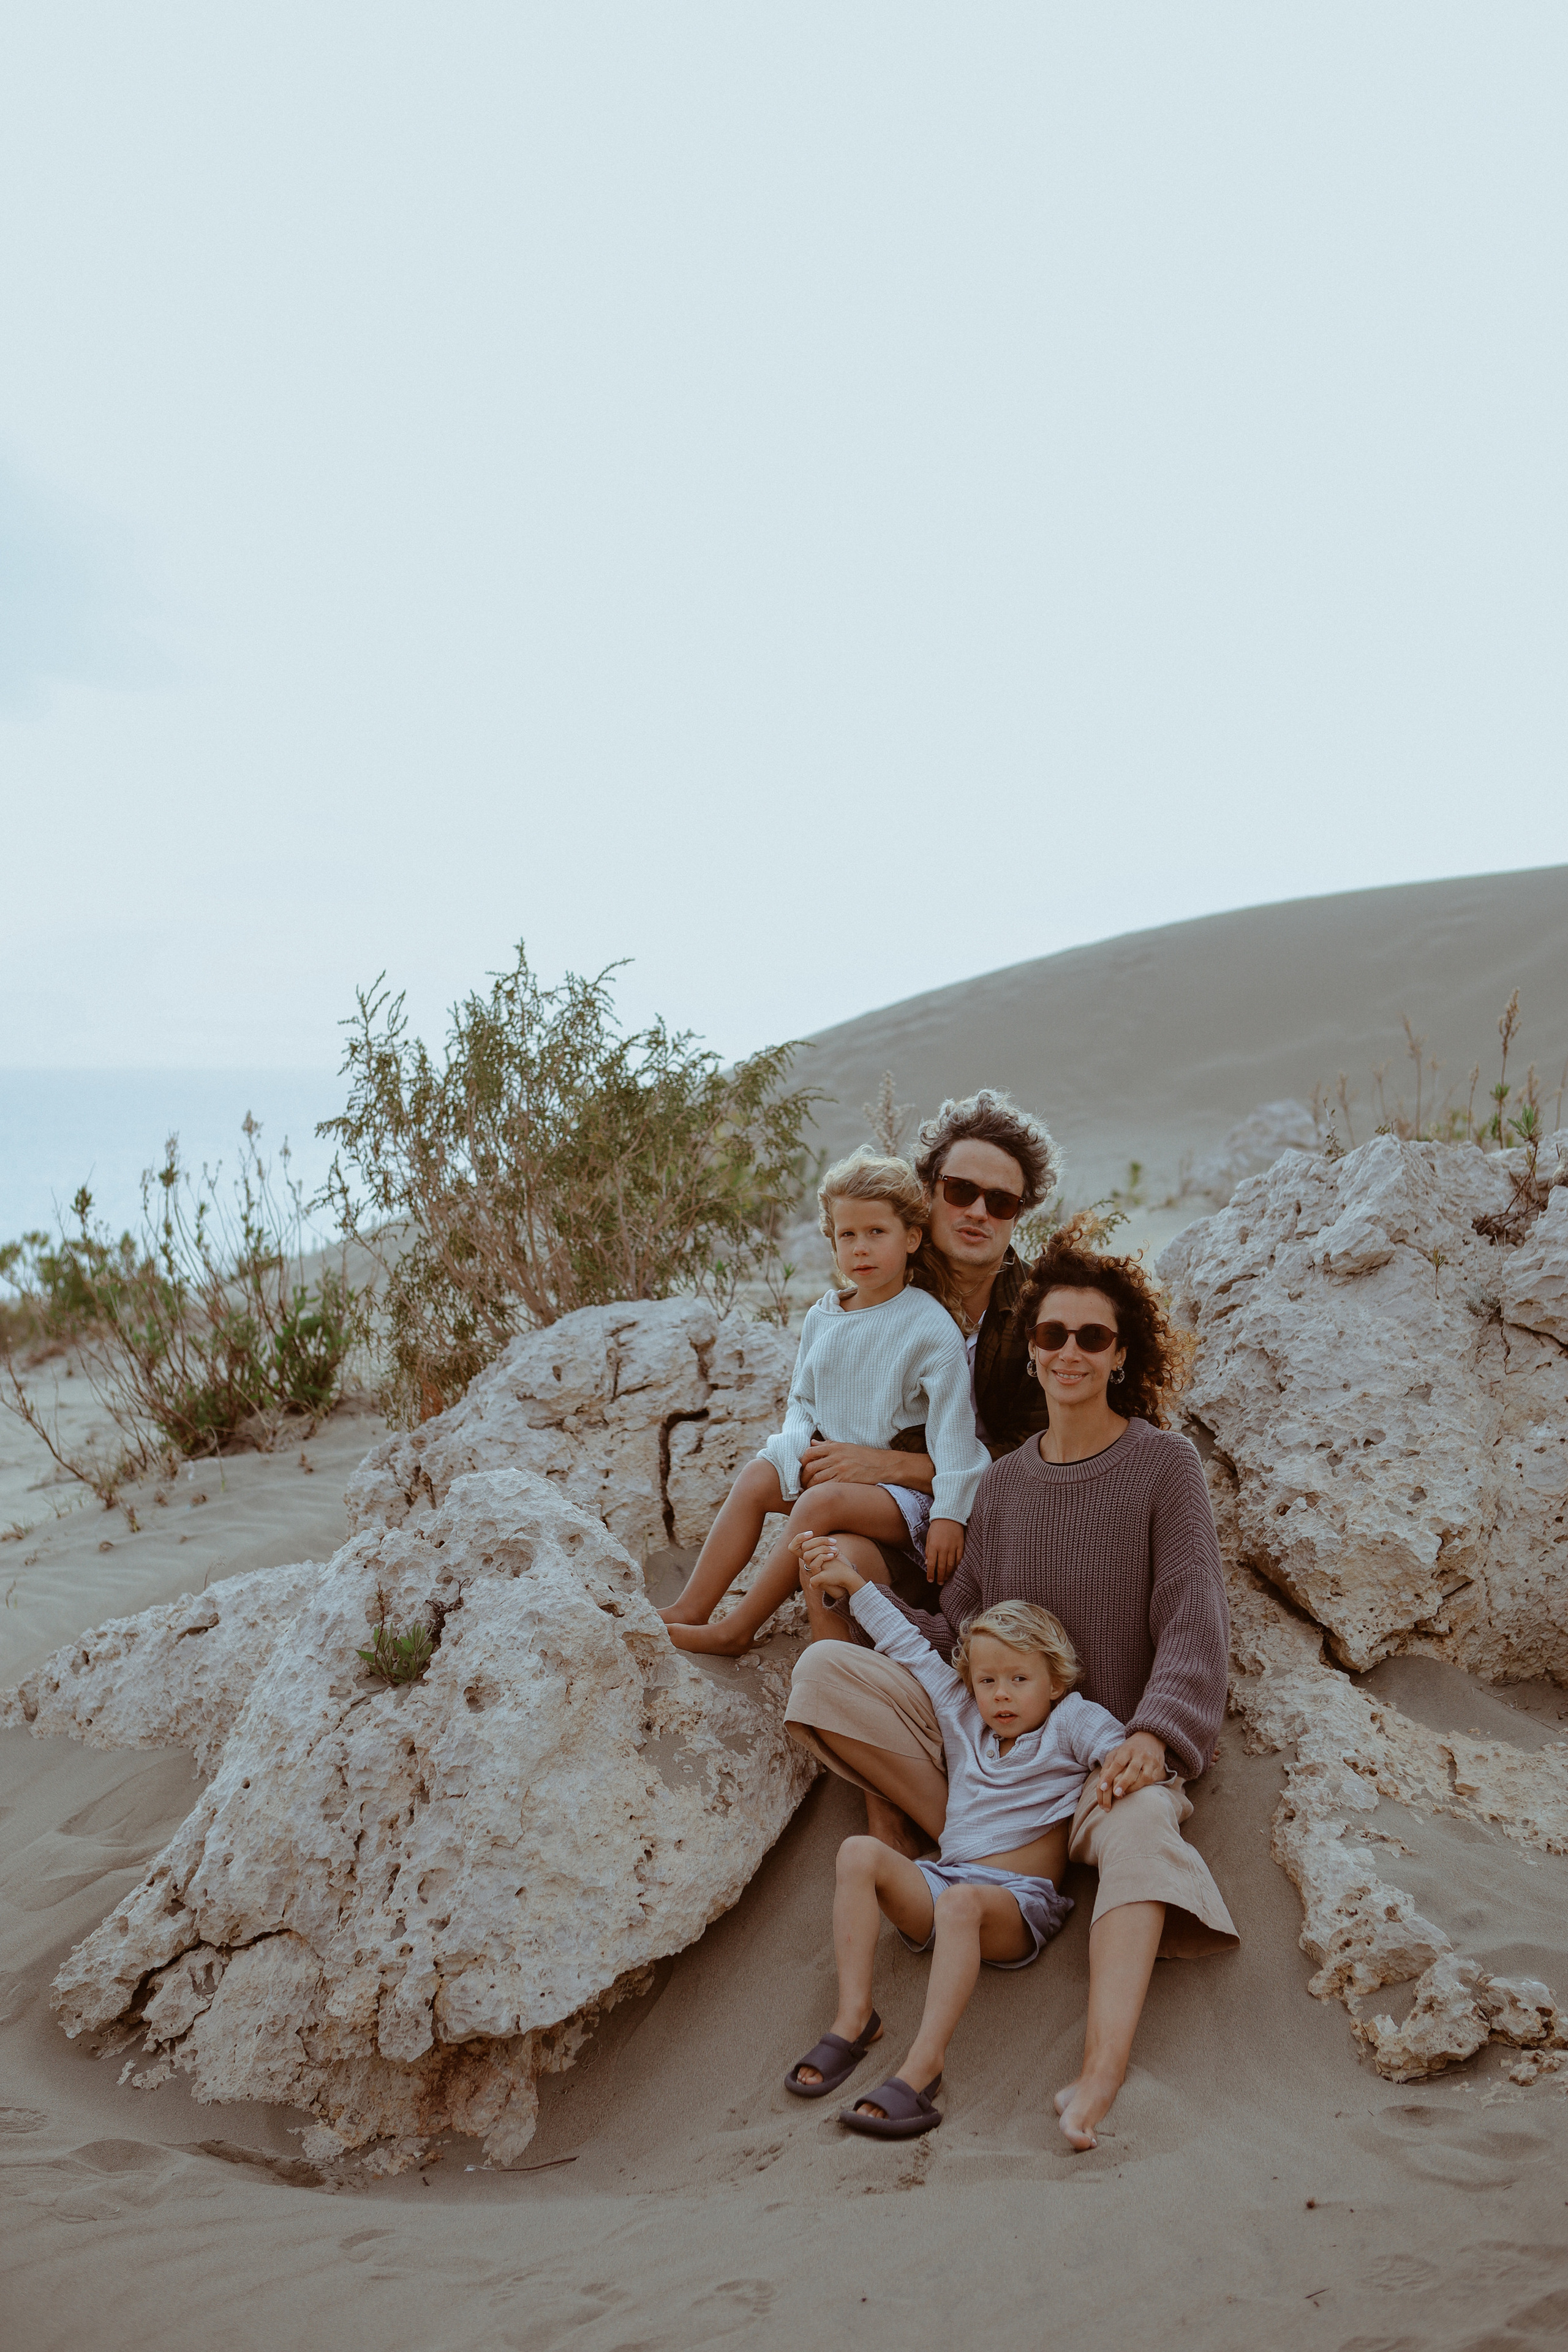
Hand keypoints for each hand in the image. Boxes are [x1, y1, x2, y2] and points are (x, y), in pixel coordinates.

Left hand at [799, 1440, 926, 1488]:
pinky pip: (827, 1487)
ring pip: (816, 1479)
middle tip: (804, 1485)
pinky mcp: (847, 1480)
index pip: (809, 1452)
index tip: (803, 1470)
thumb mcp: (846, 1446)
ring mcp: (841, 1468)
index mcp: (834, 1447)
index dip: (802, 1462)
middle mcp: (836, 1457)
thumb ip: (828, 1445)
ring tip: (810, 1492)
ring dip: (810, 1487)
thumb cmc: (865, 1456)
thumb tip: (812, 1443)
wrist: (884, 1465)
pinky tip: (820, 1495)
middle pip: (810, 1467)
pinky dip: (820, 1492)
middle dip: (803, 1477)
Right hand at [801, 1536, 864, 1599]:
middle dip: (819, 1540)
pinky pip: (814, 1564)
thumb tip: (816, 1535)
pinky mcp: (816, 1577)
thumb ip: (823, 1544)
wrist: (846, 1579)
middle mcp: (808, 1562)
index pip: (794, 1546)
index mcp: (810, 1555)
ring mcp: (811, 1570)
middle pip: (804, 1547)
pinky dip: (824, 1557)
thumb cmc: (840, 1565)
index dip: (798, 1538)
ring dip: (823, 1548)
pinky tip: (833, 1555)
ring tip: (835, 1549)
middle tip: (833, 1541)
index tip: (811, 1533)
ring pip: (807, 1555)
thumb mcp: (832, 1550)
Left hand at [923, 1518, 964, 1584]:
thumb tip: (928, 1564)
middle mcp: (944, 1548)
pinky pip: (959, 1559)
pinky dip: (956, 1566)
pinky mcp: (961, 1545)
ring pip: (951, 1565)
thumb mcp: (929, 1538)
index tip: (930, 1580)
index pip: (931, 1564)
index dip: (931, 1574)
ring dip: (948, 1574)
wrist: (949, 1515)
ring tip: (946, 1579)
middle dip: (940, 1577)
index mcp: (934, 1546)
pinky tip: (954, 1570)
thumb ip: (928, 1551)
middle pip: (942, 1567)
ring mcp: (953, 1547)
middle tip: (939, 1583)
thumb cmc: (937, 1527)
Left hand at [1094, 1731, 1168, 1808]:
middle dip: (1123, 1783)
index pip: (1117, 1763)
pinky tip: (1134, 1789)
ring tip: (1123, 1795)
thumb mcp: (1116, 1752)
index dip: (1110, 1776)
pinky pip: (1151, 1779)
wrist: (1151, 1738)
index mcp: (1127, 1749)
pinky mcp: (1158, 1767)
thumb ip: (1108, 1766)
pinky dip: (1142, 1786)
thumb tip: (1101, 1784)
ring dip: (1133, 1787)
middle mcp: (1140, 1754)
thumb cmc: (1129, 1749)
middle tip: (1115, 1794)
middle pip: (1132, 1770)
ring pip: (1144, 1777)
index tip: (1102, 1788)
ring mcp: (1151, 1761)